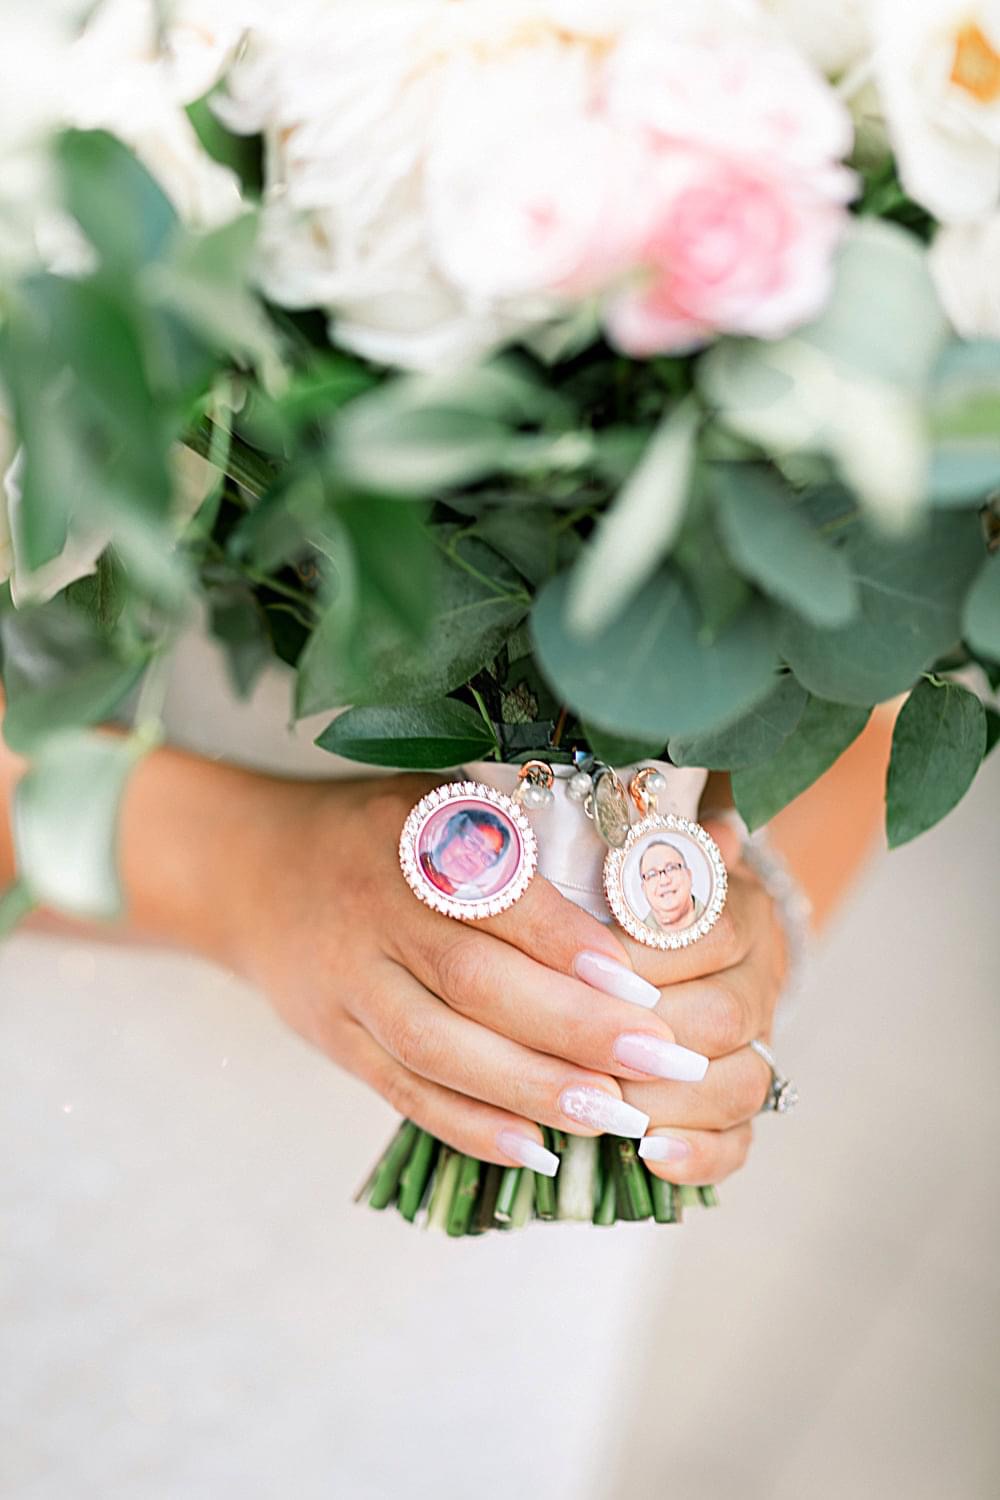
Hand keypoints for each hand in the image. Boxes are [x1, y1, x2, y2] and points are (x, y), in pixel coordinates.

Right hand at [228, 771, 710, 1174]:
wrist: (252, 871)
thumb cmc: (379, 832)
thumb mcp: (442, 799)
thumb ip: (529, 830)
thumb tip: (669, 853)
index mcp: (413, 837)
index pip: (499, 895)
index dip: (569, 943)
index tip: (645, 982)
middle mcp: (376, 911)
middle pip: (474, 981)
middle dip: (574, 1027)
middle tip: (661, 1060)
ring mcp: (348, 983)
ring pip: (438, 1047)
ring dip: (529, 1088)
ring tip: (614, 1115)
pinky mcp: (335, 1039)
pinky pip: (402, 1092)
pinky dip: (468, 1126)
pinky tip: (535, 1149)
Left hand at [616, 821, 789, 1185]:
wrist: (681, 936)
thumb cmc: (634, 894)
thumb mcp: (641, 858)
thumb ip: (655, 846)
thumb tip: (716, 824)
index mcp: (735, 910)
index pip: (704, 934)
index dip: (643, 958)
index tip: (584, 972)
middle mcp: (758, 978)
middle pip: (725, 1016)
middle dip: (650, 1038)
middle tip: (583, 1051)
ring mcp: (757, 1046)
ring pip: (740, 1083)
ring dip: (669, 1101)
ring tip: (609, 1108)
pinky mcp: (744, 1104)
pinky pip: (740, 1140)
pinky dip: (699, 1155)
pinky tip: (650, 1156)